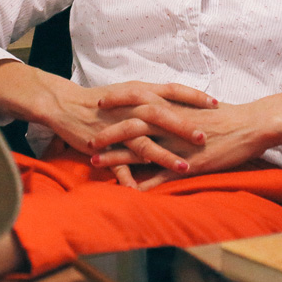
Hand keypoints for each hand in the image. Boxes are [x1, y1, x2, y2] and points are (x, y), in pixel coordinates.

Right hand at [0, 61, 216, 179]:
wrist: (66, 105)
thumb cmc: (103, 101)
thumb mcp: (130, 93)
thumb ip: (154, 98)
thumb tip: (181, 103)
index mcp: (138, 92)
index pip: (171, 90)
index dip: (193, 96)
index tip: (215, 102)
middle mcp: (129, 108)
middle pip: (161, 115)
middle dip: (184, 127)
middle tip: (205, 137)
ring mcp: (117, 127)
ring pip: (143, 142)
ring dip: (165, 156)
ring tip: (185, 168)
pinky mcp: (104, 145)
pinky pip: (117, 164)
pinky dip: (129, 178)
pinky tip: (141, 191)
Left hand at [89, 100, 269, 189]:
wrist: (251, 126)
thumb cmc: (225, 116)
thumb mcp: (197, 107)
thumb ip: (177, 108)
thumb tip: (163, 107)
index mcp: (172, 107)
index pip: (138, 100)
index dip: (117, 102)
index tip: (99, 102)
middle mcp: (171, 124)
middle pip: (130, 125)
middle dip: (107, 133)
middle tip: (88, 139)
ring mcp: (178, 145)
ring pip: (140, 150)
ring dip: (116, 158)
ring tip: (96, 163)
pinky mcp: (189, 164)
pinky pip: (161, 175)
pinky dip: (144, 182)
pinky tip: (127, 190)